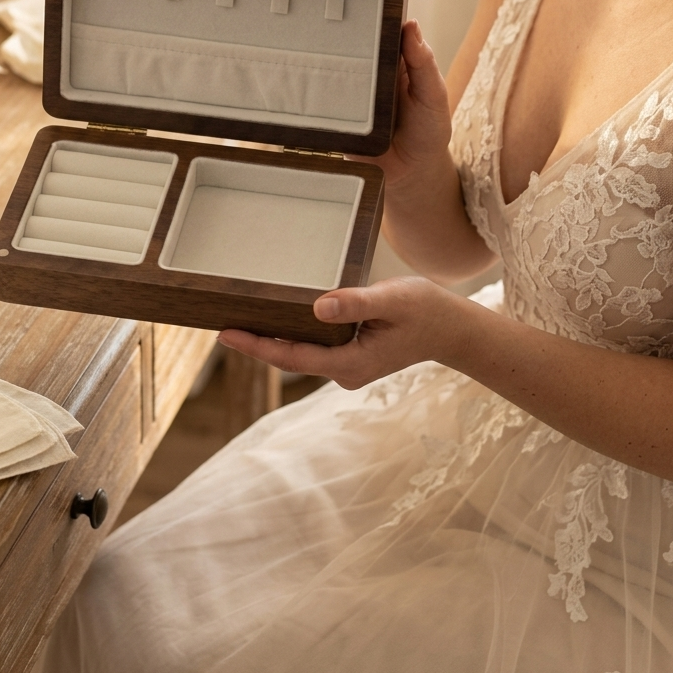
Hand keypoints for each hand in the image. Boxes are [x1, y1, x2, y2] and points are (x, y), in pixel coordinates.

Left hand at [218, 276, 473, 389]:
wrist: (454, 329)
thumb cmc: (426, 311)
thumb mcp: (393, 300)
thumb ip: (356, 303)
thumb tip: (318, 307)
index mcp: (348, 364)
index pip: (291, 356)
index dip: (256, 345)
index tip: (225, 333)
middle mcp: (343, 371)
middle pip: (288, 358)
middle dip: (255, 343)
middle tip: (218, 321)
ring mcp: (346, 366)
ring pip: (299, 353)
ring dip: (271, 338)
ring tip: (237, 317)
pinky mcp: (350, 356)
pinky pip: (312, 347)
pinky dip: (290, 334)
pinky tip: (275, 316)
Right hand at [291, 0, 453, 191]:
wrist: (410, 180)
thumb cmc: (427, 135)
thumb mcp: (433, 99)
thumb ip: (423, 66)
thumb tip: (411, 26)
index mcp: (387, 45)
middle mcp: (357, 55)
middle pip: (334, 6)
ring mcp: (336, 78)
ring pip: (311, 36)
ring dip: (293, 8)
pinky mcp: (321, 106)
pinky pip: (299, 80)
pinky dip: (280, 61)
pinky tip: (263, 43)